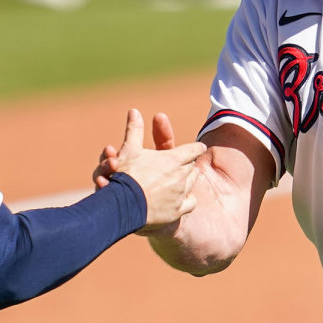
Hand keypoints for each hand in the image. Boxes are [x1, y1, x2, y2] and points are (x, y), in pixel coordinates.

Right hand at [98, 110, 203, 227]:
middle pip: (191, 167)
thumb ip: (135, 130)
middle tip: (183, 164)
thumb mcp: (129, 149)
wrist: (124, 204)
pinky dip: (188, 200)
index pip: (193, 150)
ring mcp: (180, 194)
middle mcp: (181, 176)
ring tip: (182, 179)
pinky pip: (191, 203)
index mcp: (173, 159)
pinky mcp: (177, 211)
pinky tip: (183, 199)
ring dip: (188, 179)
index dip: (195, 148)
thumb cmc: (126, 175)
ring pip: (192, 183)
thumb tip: (134, 110)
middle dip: (187, 164)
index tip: (199, 148)